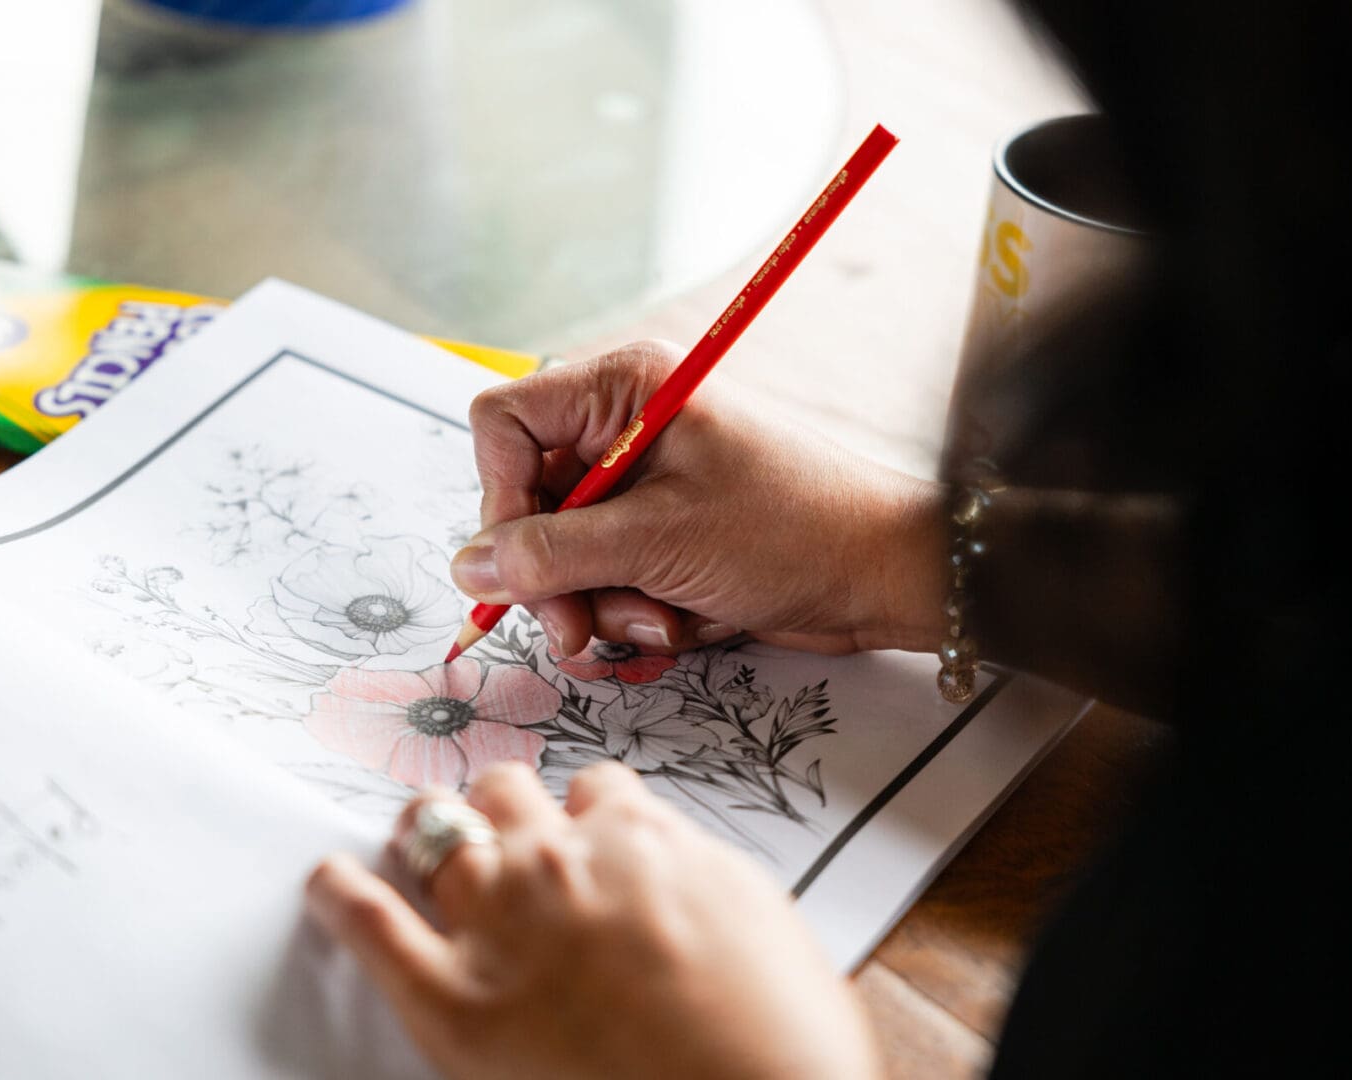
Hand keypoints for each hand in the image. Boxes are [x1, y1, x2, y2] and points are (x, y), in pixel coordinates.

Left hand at [306, 762, 880, 1079]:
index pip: (592, 788)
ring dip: (427, 828)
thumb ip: (688, 869)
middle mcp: (561, 864)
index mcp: (639, 837)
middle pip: (504, 793)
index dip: (583, 810)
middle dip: (500, 804)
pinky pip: (374, 925)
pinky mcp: (455, 1003)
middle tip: (495, 822)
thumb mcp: (756, 915)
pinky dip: (341, 895)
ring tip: (415, 833)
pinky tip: (326, 881)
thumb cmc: (783, 1037)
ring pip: (439, 834)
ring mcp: (502, 926)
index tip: (580, 825)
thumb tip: (660, 856)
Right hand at [451, 340, 945, 656]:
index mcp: (625, 388)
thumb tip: (470, 565)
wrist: (881, 576)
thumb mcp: (660, 541)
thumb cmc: (794, 529)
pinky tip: (681, 622)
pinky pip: (604, 580)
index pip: (505, 425)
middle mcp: (623, 428)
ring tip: (659, 622)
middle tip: (577, 629)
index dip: (499, 497)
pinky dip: (631, 613)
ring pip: (561, 554)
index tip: (519, 563)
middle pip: (526, 501)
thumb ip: (554, 554)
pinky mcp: (659, 535)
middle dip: (554, 575)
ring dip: (599, 604)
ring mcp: (640, 485)